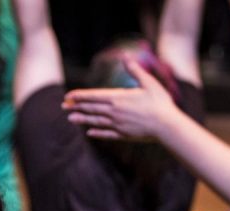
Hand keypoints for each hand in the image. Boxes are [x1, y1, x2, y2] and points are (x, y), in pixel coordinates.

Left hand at [61, 59, 179, 140]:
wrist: (166, 125)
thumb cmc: (160, 102)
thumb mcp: (148, 82)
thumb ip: (135, 71)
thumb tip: (126, 57)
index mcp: (118, 98)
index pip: (94, 96)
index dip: (80, 96)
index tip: (68, 95)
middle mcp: (114, 112)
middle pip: (91, 108)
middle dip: (76, 106)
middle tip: (63, 106)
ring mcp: (118, 125)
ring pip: (96, 121)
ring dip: (82, 119)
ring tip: (70, 118)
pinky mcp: (123, 135)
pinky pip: (107, 134)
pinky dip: (97, 133)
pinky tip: (89, 133)